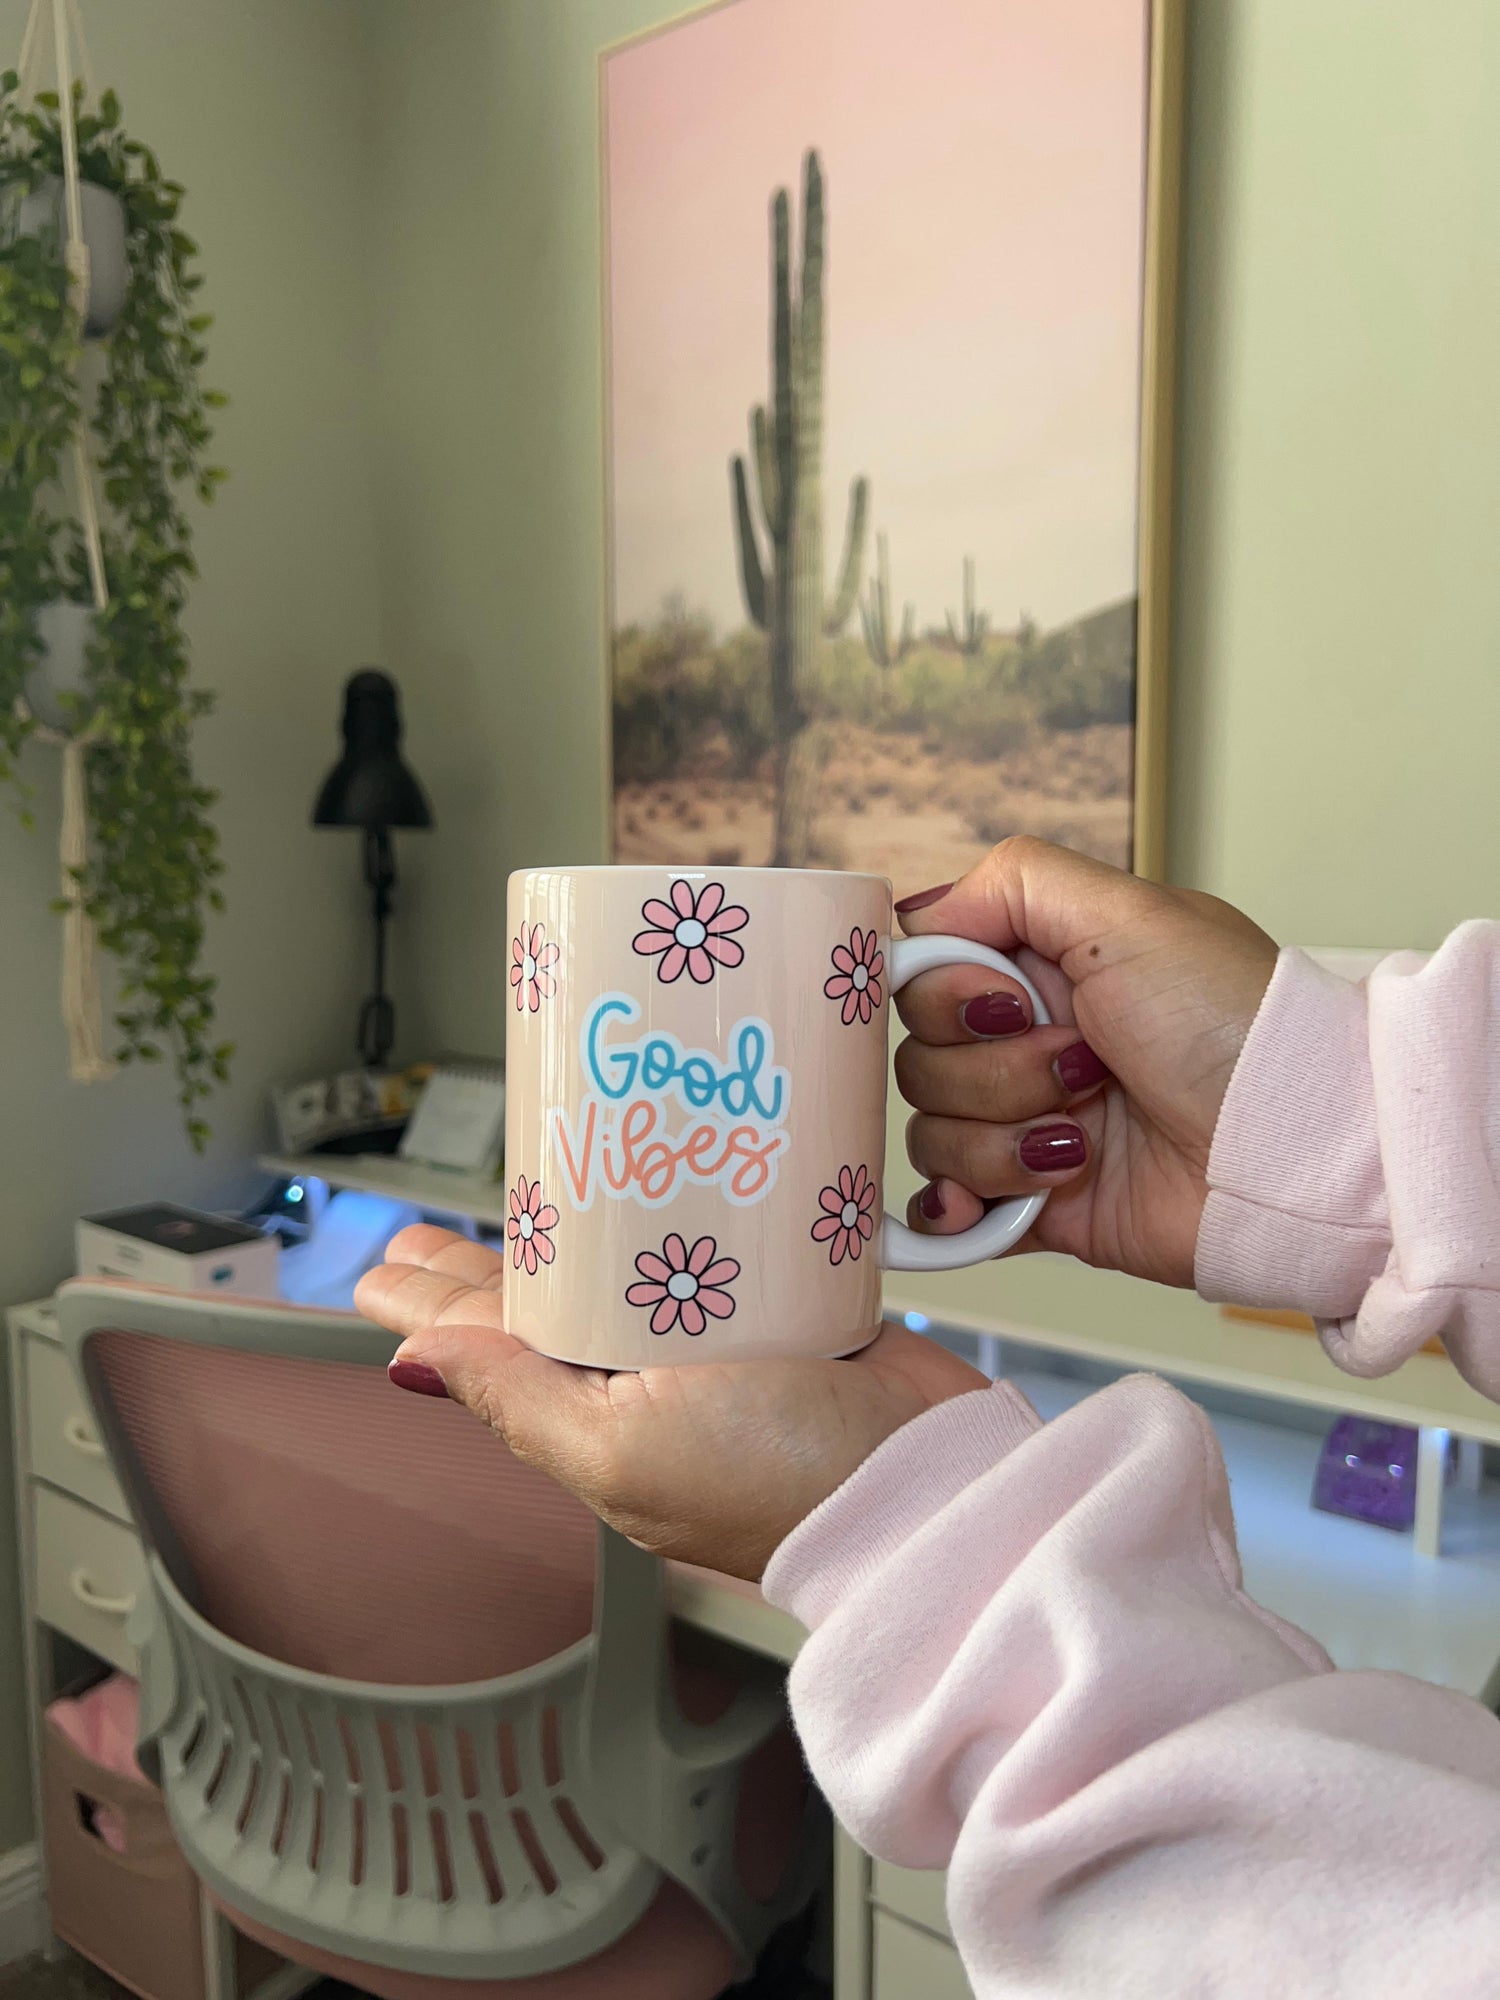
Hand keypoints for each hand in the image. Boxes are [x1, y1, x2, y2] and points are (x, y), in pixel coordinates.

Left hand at [354, 1227, 989, 1579]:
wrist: (926, 1482)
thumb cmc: (779, 1485)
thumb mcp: (623, 1449)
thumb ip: (521, 1400)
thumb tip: (413, 1362)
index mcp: (591, 1422)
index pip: (487, 1353)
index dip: (432, 1305)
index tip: (386, 1265)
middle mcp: (644, 1384)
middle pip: (543, 1304)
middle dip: (483, 1263)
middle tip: (426, 1226)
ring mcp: (713, 1343)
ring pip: (623, 1269)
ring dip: (575, 1226)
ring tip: (523, 1191)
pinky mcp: (784, 1305)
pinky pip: (714, 1248)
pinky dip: (679, 1213)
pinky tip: (654, 1182)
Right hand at [896, 837, 1278, 1287]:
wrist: (1292, 1153)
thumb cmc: (1234, 1027)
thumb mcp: (1131, 915)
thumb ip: (1014, 883)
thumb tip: (918, 914)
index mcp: (1044, 970)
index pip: (924, 975)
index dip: (948, 995)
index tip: (1008, 1003)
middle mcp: (1028, 1044)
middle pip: (920, 1058)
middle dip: (994, 1071)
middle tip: (1082, 1066)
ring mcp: (1028, 1128)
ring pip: (931, 1135)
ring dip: (1001, 1141)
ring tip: (1084, 1140)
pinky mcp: (1037, 1205)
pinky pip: (948, 1212)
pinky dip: (956, 1211)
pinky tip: (985, 1207)